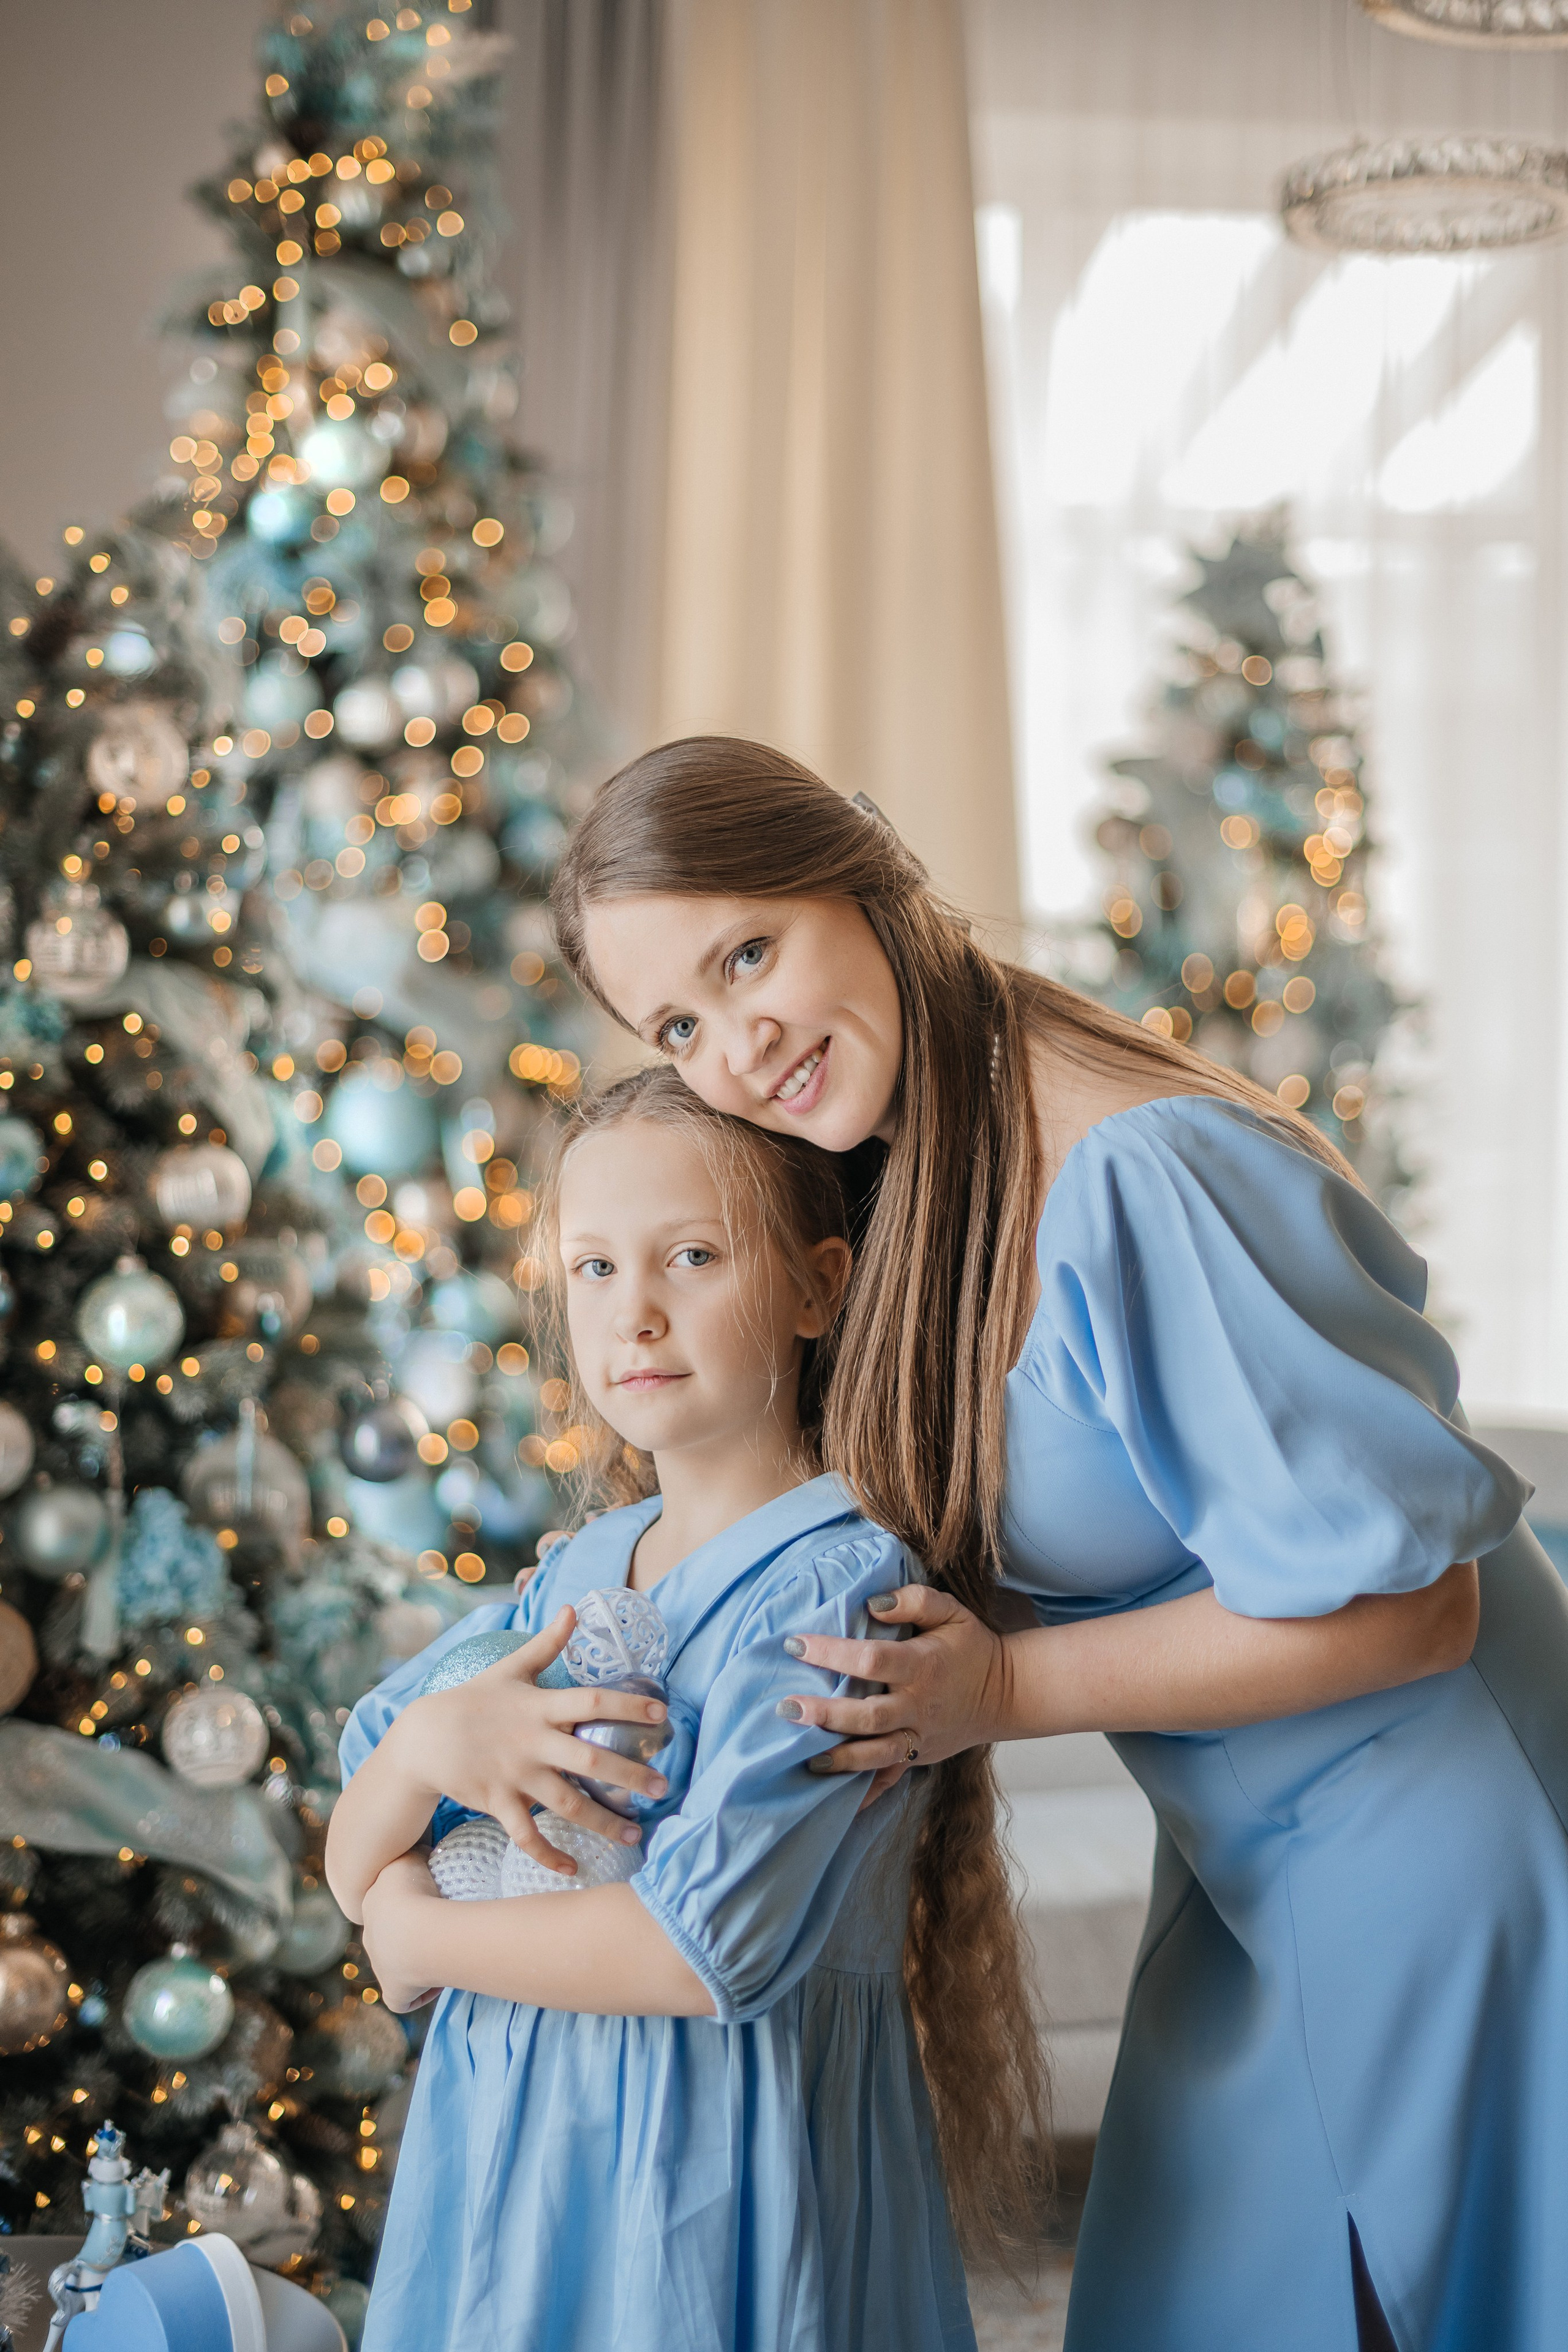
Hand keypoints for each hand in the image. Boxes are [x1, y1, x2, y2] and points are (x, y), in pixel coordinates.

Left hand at [362, 1852, 442, 2013]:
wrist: (415, 1929)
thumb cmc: (416, 1889)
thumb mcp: (413, 1856)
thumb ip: (413, 1855)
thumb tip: (421, 1854)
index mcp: (371, 1905)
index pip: (389, 1905)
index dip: (409, 1902)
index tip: (431, 1900)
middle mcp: (370, 1938)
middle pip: (389, 1937)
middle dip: (410, 1933)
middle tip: (438, 1926)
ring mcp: (381, 1968)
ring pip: (397, 1966)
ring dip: (416, 1960)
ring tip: (442, 1950)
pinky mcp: (393, 1993)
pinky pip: (403, 1998)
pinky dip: (419, 1993)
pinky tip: (437, 1980)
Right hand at [392, 1605, 668, 1875]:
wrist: (424, 1737)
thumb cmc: (474, 1699)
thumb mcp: (511, 1668)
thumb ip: (547, 1643)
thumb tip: (573, 1608)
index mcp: (539, 1706)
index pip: (592, 1701)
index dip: (628, 1704)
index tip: (662, 1713)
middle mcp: (532, 1742)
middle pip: (589, 1759)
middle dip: (629, 1775)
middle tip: (662, 1788)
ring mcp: (516, 1775)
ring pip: (567, 1804)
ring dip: (603, 1823)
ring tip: (635, 1836)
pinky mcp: (498, 1803)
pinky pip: (527, 1836)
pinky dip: (549, 1855)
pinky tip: (573, 1868)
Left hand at [780, 1585, 1012, 1803]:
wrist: (1005, 1694)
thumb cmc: (970, 1647)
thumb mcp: (951, 1611)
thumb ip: (914, 1600)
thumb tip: (872, 1603)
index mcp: (923, 1665)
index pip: (870, 1660)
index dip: (831, 1653)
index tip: (795, 1645)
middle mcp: (919, 1706)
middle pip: (867, 1716)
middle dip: (825, 1715)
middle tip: (786, 1708)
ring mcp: (920, 1736)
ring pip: (877, 1754)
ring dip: (840, 1758)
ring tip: (805, 1759)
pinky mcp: (919, 1756)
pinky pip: (890, 1777)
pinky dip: (865, 1792)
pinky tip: (835, 1800)